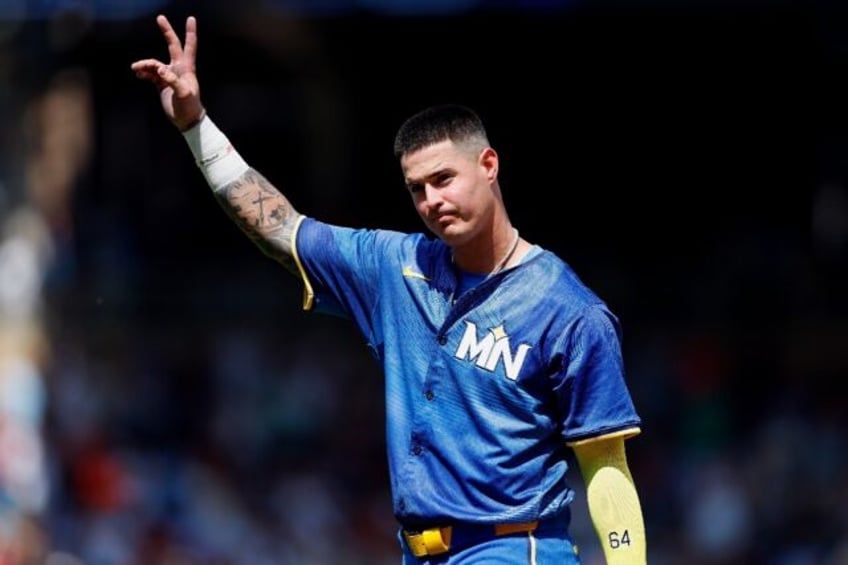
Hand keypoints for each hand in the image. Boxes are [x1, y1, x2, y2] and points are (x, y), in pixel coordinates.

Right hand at [131, 15, 203, 130]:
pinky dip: (143, 72)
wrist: (185, 120)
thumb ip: (172, 80)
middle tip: (160, 18)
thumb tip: (159, 69)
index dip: (190, 32)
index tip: (191, 18)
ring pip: (155, 63)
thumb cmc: (189, 106)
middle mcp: (178, 69)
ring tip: (136, 69)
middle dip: (166, 32)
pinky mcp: (161, 83)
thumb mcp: (183, 93)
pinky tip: (138, 73)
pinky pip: (150, 73)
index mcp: (187, 68)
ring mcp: (169, 75)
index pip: (189, 46)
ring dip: (145, 64)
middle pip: (172, 46)